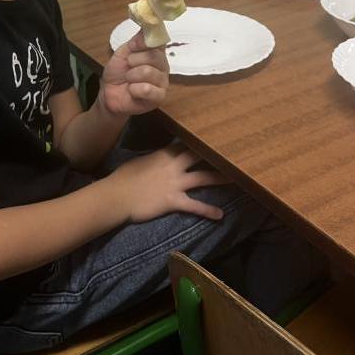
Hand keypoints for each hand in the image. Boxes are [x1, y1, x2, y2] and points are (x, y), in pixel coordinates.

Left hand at [100, 30, 168, 115]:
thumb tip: (147, 28)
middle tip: (128, 67)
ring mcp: (163, 81)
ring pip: (147, 72)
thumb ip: (136, 41)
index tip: (133, 45)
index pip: (159, 39)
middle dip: (133, 61)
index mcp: (156, 52)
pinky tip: (133, 91)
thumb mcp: (123, 52)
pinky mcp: (159, 97)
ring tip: (129, 80)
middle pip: (153, 56)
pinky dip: (134, 89)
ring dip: (131, 76)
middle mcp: (163, 65)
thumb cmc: (118, 72)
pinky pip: (146, 89)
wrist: (109, 93)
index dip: (145, 41)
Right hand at [112, 142, 230, 221]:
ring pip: (202, 177)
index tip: (213, 138)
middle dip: (215, 154)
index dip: (200, 142)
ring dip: (220, 178)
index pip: (185, 144)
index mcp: (163, 154)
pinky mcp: (174, 200)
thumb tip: (159, 158)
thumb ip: (153, 158)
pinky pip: (195, 205)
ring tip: (236, 178)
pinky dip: (208, 211)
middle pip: (198, 156)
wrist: (117, 196)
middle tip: (232, 152)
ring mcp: (175, 183)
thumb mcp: (139, 162)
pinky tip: (220, 215)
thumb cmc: (124, 178)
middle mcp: (173, 166)